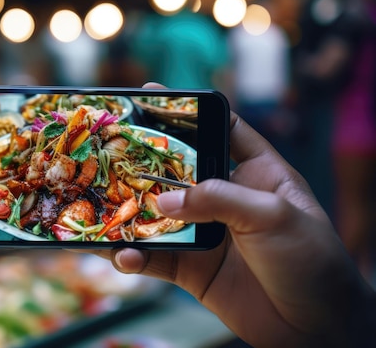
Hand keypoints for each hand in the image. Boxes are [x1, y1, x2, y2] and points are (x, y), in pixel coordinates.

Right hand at [93, 83, 375, 345]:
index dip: (188, 111)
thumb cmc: (312, 261)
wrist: (316, 328)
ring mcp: (205, 233)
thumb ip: (217, 200)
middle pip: (177, 172)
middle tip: (108, 150)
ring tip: (102, 209)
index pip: (221, 129)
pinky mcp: (192, 268)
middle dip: (143, 162)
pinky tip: (123, 256)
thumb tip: (163, 199)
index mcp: (256, 172)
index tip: (152, 94)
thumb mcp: (272, 216)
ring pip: (157, 217)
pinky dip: (134, 257)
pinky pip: (155, 259)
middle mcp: (226, 199)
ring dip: (129, 215)